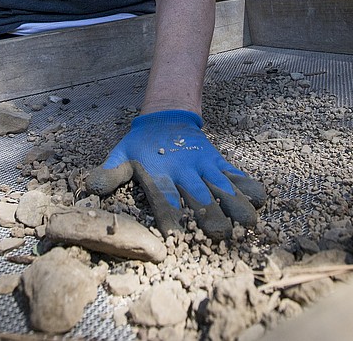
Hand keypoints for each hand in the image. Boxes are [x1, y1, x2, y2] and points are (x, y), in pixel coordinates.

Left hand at [85, 110, 265, 238]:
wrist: (166, 116)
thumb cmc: (140, 146)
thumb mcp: (121, 155)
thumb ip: (110, 172)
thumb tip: (91, 187)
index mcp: (158, 172)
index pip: (164, 197)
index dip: (169, 216)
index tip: (173, 237)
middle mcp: (184, 170)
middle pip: (198, 195)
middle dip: (209, 215)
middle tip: (220, 235)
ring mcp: (204, 165)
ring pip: (222, 185)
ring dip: (236, 204)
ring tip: (248, 224)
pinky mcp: (218, 161)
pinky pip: (236, 174)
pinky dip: (248, 185)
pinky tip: (262, 200)